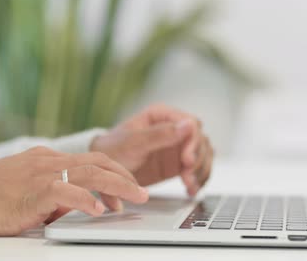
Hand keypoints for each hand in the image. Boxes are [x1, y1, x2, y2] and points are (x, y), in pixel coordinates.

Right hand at [0, 147, 147, 236]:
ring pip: (92, 173)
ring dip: (118, 186)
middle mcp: (50, 160)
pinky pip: (68, 191)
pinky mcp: (35, 190)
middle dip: (126, 176)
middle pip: (99, 162)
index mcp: (50, 158)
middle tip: (142, 193)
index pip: (92, 160)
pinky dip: (87, 200)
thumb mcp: (32, 190)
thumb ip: (58, 193)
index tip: (127, 189)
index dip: (115, 174)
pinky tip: (98, 211)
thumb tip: (81, 205)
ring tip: (134, 200)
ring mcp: (43, 172)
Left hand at [90, 104, 213, 195]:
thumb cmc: (113, 150)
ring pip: (203, 155)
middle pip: (201, 141)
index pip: (192, 124)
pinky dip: (198, 180)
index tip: (187, 160)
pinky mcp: (178, 164)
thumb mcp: (133, 142)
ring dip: (200, 171)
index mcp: (163, 116)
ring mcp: (178, 147)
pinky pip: (197, 170)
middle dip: (198, 160)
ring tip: (189, 185)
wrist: (102, 170)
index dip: (194, 142)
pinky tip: (191, 189)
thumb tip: (188, 125)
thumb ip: (160, 134)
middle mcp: (174, 129)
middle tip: (187, 176)